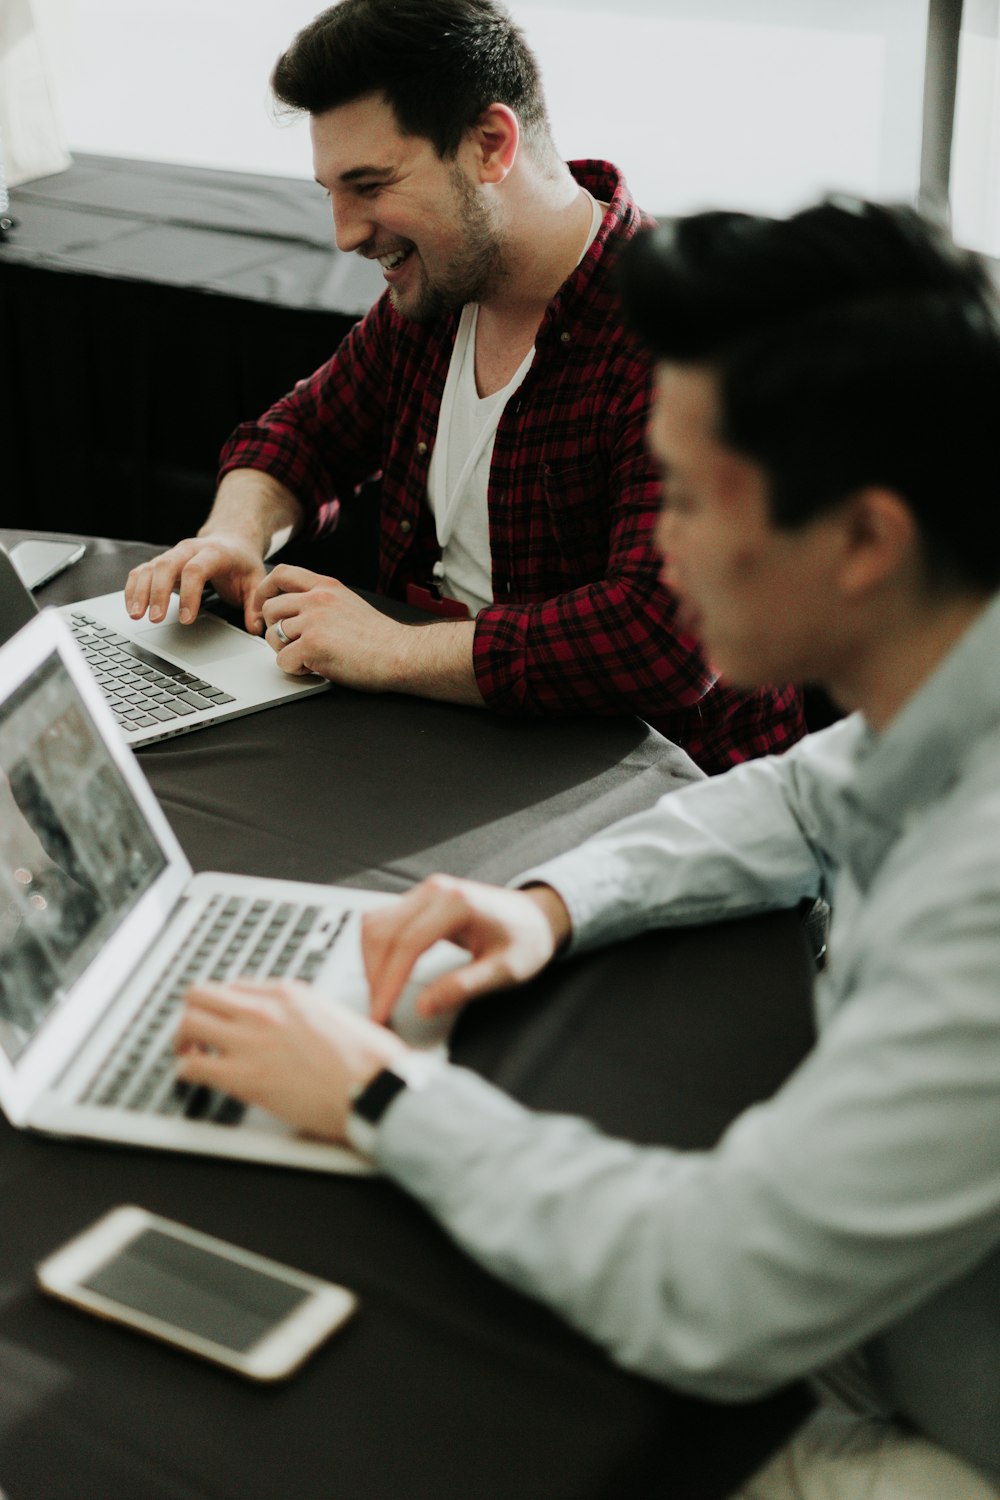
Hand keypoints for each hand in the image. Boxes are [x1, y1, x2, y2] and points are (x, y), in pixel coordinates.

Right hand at [125, 534, 267, 632]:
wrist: (231, 540)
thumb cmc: (241, 562)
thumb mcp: (256, 580)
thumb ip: (255, 605)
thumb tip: (257, 628)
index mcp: (214, 552)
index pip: (196, 570)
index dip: (189, 595)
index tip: (186, 619)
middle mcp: (189, 549)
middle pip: (166, 566)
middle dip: (158, 593)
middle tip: (155, 619)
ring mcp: (173, 554)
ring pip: (150, 567)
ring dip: (140, 591)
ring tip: (136, 615)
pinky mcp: (161, 561)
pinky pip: (141, 571)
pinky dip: (133, 588)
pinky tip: (131, 607)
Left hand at [174, 979, 407, 1139]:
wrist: (375, 1087)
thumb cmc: (368, 1058)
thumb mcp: (335, 1014)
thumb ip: (305, 1012)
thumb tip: (294, 1023)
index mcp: (288, 993)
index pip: (234, 986)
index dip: (224, 1005)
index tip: (224, 1018)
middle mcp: (263, 1010)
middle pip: (200, 995)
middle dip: (193, 1013)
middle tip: (195, 1032)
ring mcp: (250, 1041)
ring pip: (188, 1023)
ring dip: (183, 1039)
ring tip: (189, 1053)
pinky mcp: (244, 1076)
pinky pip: (193, 1066)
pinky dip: (186, 1071)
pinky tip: (193, 1077)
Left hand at [254, 565, 409, 688]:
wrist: (401, 654)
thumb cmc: (381, 638)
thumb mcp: (349, 604)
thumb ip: (323, 601)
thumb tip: (296, 612)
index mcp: (327, 586)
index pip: (282, 573)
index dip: (265, 590)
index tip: (264, 607)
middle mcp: (317, 599)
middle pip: (271, 608)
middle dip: (274, 629)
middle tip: (289, 644)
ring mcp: (314, 621)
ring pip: (272, 635)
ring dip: (284, 651)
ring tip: (306, 658)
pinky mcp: (312, 646)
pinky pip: (283, 660)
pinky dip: (294, 669)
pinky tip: (313, 669)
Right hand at [363, 875, 570, 1025]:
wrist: (537, 916)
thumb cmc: (526, 940)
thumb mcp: (504, 971)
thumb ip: (463, 987)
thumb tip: (423, 1007)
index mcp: (457, 903)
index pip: (407, 943)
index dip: (389, 982)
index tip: (381, 1012)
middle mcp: (435, 890)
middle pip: (383, 932)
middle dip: (375, 976)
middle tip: (378, 1013)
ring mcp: (425, 892)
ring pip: (376, 924)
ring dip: (371, 962)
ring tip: (379, 997)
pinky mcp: (420, 900)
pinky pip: (385, 921)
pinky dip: (378, 950)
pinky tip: (384, 975)